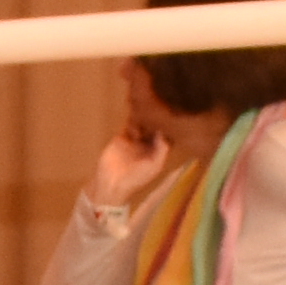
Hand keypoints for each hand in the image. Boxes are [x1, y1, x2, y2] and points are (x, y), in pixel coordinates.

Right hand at [92, 67, 173, 194]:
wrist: (111, 183)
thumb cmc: (136, 178)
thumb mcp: (155, 166)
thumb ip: (163, 148)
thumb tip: (167, 130)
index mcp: (159, 151)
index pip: (168, 133)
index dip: (170, 123)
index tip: (174, 111)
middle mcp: (149, 143)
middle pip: (156, 125)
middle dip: (158, 115)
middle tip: (162, 102)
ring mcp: (136, 139)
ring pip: (143, 122)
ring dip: (146, 113)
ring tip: (150, 101)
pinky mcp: (123, 136)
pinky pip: (130, 123)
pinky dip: (133, 115)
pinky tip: (137, 106)